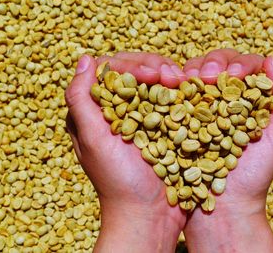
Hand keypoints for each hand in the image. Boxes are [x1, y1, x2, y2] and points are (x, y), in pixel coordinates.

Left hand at [65, 52, 186, 251]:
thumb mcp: (93, 141)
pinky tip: (191, 91)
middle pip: (135, 71)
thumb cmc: (118, 182)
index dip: (131, 64)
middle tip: (173, 77)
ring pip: (156, 82)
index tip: (151, 75)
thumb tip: (85, 58)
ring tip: (184, 82)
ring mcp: (144, 117)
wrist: (150, 214)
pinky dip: (182, 92)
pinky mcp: (164, 126)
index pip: (110, 70)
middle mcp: (120, 110)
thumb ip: (81, 100)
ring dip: (171, 76)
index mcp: (98, 111)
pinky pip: (172, 100)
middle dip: (154, 67)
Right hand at [183, 49, 272, 251]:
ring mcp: (199, 108)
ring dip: (193, 70)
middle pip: (218, 64)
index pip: (245, 66)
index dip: (240, 62)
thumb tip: (271, 61)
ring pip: (195, 74)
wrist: (223, 206)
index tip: (234, 74)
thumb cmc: (254, 174)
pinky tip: (176, 86)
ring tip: (192, 79)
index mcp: (248, 100)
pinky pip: (175, 94)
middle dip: (214, 62)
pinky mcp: (178, 118)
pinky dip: (175, 85)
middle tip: (209, 75)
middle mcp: (223, 100)